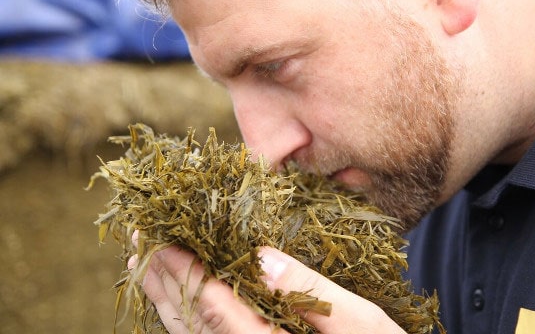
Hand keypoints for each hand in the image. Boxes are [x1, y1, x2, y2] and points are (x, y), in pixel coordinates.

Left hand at [129, 245, 406, 333]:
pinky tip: (176, 298)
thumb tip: (262, 256)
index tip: (162, 241)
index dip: (187, 275)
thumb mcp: (362, 323)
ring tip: (145, 266)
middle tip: (141, 243)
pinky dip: (184, 319)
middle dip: (164, 283)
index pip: (218, 312)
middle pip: (194, 327)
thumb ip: (312, 293)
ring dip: (166, 300)